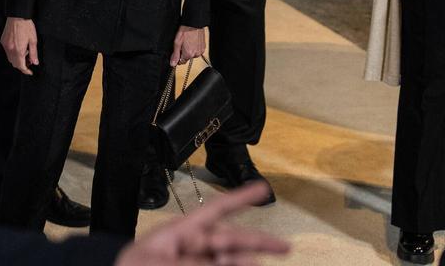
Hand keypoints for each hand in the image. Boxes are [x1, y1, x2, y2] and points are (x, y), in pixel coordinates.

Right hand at [1, 17, 38, 74]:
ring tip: (24, 53)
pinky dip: (12, 53)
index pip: (21, 66)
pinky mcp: (3, 41)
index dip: (26, 71)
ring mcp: (5, 46)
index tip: (30, 72)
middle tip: (29, 60)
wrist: (17, 16)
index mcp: (18, 51)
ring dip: (17, 59)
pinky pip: (7, 51)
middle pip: (15, 64)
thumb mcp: (33, 41)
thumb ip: (33, 53)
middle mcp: (10, 50)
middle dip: (22, 65)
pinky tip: (18, 46)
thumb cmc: (27, 27)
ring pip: (10, 58)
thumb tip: (35, 63)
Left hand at [113, 182, 289, 264]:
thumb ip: (192, 262)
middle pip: (229, 241)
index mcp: (181, 231)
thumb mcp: (159, 261)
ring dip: (243, 262)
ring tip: (257, 264)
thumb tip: (229, 259)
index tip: (262, 187)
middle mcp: (191, 246)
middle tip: (285, 247)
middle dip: (257, 243)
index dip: (240, 197)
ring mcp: (193, 262)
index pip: (215, 209)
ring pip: (227, 260)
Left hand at [170, 26, 205, 66]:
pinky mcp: (204, 47)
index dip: (178, 57)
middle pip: (187, 58)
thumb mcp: (177, 42)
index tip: (177, 51)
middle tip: (182, 44)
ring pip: (192, 54)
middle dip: (184, 53)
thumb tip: (173, 63)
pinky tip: (192, 41)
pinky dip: (194, 48)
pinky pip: (197, 51)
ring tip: (188, 41)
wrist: (194, 24)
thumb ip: (175, 54)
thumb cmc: (185, 30)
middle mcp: (196, 54)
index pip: (181, 62)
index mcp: (189, 54)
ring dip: (189, 50)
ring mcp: (201, 51)